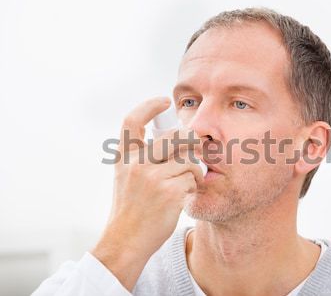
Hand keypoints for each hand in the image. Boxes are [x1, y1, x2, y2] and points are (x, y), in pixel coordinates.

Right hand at [92, 97, 203, 290]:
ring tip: (185, 183)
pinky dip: (193, 187)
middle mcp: (136, 163)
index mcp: (125, 157)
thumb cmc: (132, 209)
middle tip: (194, 149)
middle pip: (174, 136)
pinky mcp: (168, 191)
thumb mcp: (127, 177)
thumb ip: (142, 157)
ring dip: (194, 170)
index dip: (148, 106)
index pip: (132, 121)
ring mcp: (151, 177)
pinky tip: (182, 198)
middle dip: (190, 141)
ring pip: (189, 159)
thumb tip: (175, 137)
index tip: (164, 100)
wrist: (126, 240)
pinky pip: (193, 178)